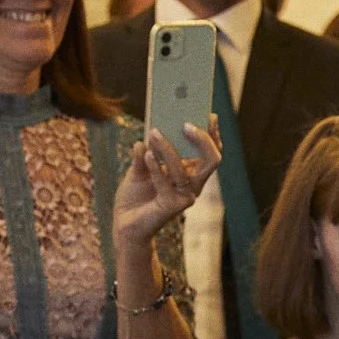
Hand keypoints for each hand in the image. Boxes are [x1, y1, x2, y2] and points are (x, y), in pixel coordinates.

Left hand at [113, 120, 216, 246]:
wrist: (125, 224)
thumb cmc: (136, 196)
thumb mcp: (139, 167)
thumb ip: (146, 151)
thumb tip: (149, 131)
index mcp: (190, 174)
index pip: (210, 153)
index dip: (213, 135)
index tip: (209, 115)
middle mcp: (193, 185)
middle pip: (211, 160)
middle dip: (202, 140)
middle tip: (186, 123)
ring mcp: (184, 197)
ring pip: (185, 170)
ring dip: (169, 149)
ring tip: (153, 133)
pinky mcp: (171, 207)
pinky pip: (166, 183)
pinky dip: (155, 166)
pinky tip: (146, 152)